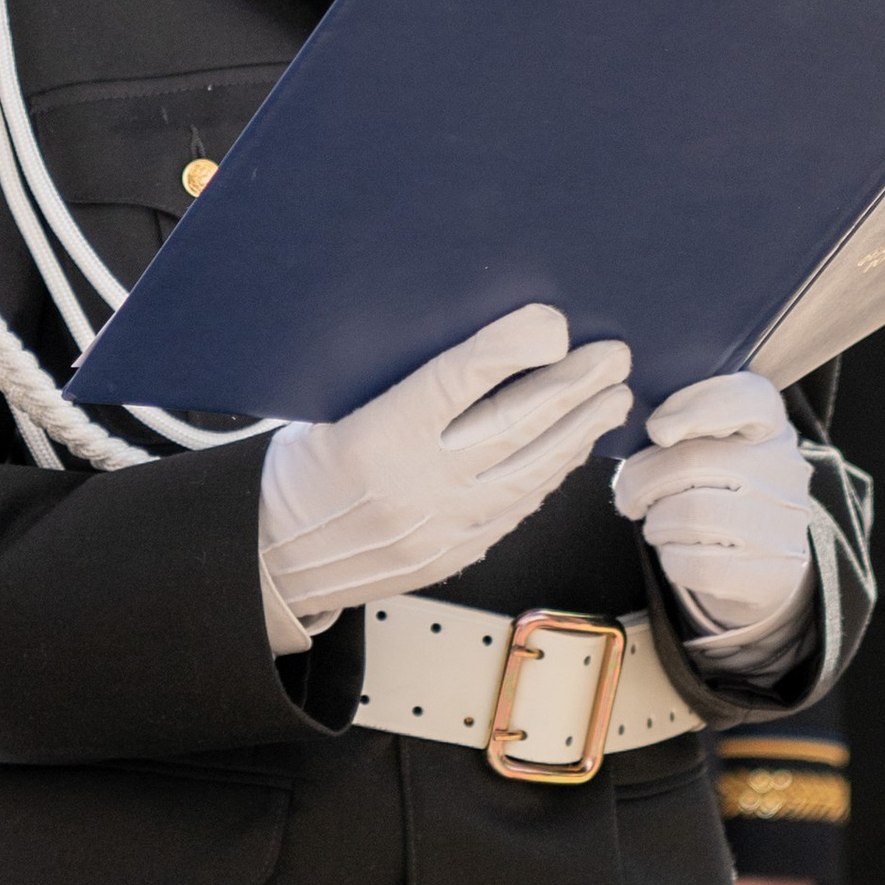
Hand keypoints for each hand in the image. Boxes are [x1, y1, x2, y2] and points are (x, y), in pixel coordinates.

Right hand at [258, 305, 631, 641]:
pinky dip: (551, 476)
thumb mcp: (328, 409)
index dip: (510, 349)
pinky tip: (574, 449)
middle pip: (511, 428)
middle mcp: (414, 486)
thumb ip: (401, 382)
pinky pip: (516, 512)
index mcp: (373, 437)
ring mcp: (438, 529)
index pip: (455, 382)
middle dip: (571, 388)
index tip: (554, 323)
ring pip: (528, 475)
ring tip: (613, 399)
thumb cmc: (298, 471)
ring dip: (578, 433)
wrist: (271, 561)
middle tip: (612, 356)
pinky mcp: (452, 557)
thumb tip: (477, 341)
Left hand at [612, 373, 814, 658]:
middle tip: (629, 496)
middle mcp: (785, 469)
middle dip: (642, 481)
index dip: (695, 406)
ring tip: (657, 524)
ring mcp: (784, 523)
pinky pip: (699, 564)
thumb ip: (681, 424)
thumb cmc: (714, 487)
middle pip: (693, 462)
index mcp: (771, 425)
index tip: (657, 430)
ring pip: (691, 515)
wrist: (756, 560)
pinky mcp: (773, 572)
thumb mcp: (707, 443)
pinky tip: (675, 551)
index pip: (749, 398)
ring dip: (656, 523)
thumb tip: (655, 430)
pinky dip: (672, 559)